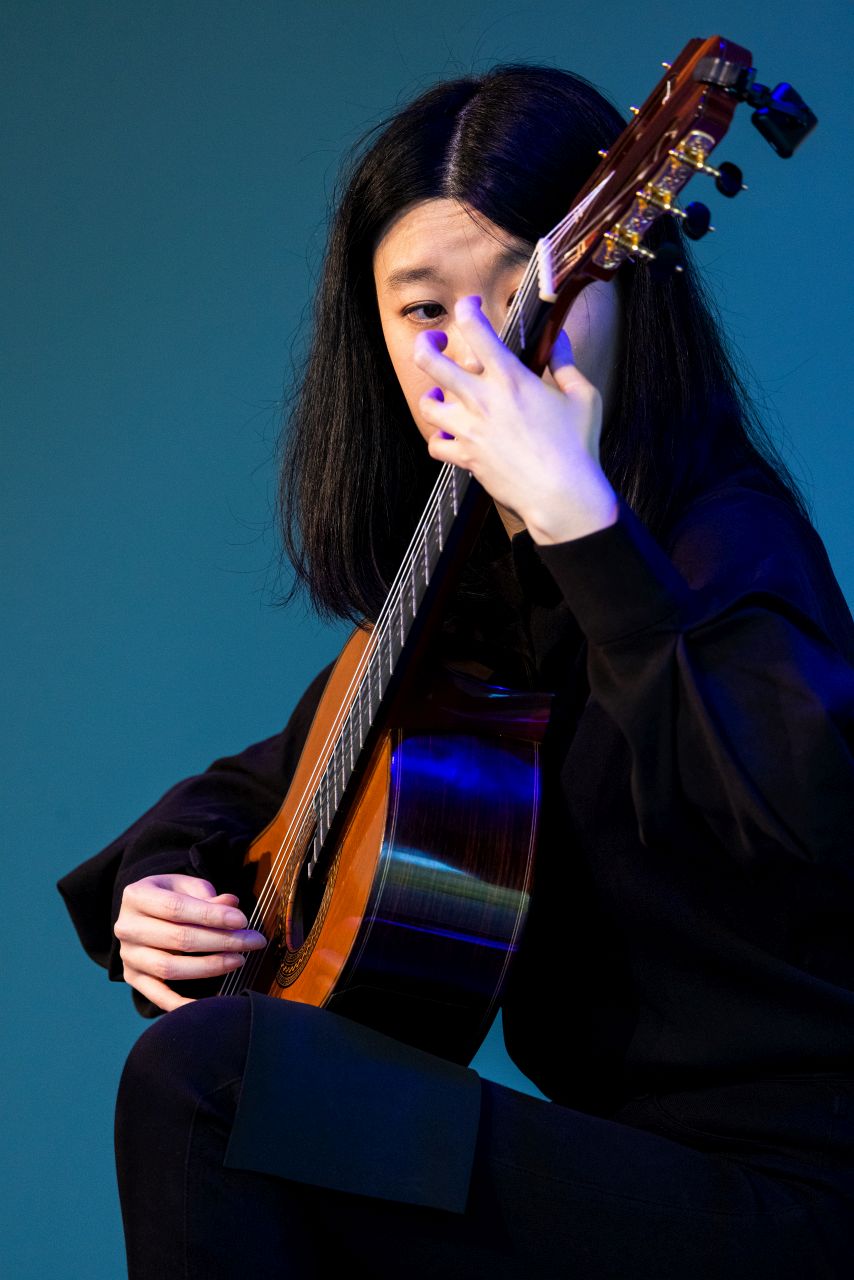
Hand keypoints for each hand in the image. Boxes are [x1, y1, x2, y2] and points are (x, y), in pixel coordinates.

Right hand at [114, 873, 266, 1011]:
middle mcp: (127, 927)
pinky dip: (184, 1003)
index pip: (176, 908)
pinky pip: (159, 996)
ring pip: (170, 968)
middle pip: (178, 938)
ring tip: (238, 960)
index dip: (211, 915)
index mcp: (137, 896)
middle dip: (221, 941)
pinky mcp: (134, 978)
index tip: (242, 920)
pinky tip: (213, 1001)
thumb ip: (206, 895)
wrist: (144, 913)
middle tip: (252, 941)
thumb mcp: (185, 886)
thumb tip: (231, 904)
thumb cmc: (171, 896)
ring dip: (210, 967)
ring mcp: (128, 955)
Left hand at [414, 296, 618, 543]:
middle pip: (429, 361)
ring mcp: (470, 430)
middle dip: (426, 343)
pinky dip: (439, 438)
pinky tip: (451, 434)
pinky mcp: (466, 458)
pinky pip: (435, 444)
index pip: (474, 328)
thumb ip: (565, 363)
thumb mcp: (582, 397)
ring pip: (427, 404)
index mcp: (510, 378)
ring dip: (432, 395)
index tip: (470, 307)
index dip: (467, 308)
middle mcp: (483, 400)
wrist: (563, 496)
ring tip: (443, 395)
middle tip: (435, 344)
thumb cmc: (578, 447)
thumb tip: (558, 339)